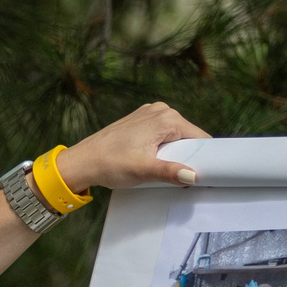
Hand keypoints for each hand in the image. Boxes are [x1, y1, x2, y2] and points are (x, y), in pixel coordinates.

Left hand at [55, 101, 210, 191]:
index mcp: (166, 118)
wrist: (83, 161)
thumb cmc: (110, 163)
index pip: (199, 137)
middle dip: (187, 155)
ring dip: (173, 153)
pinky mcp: (141, 121)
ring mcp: (150, 114)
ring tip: (161, 168)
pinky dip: (162, 148)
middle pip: (188, 136)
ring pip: (175, 136)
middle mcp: (160, 110)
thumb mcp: (144, 171)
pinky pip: (162, 134)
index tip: (203, 172)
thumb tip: (192, 176)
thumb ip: (170, 172)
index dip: (203, 156)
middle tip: (177, 175)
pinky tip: (152, 160)